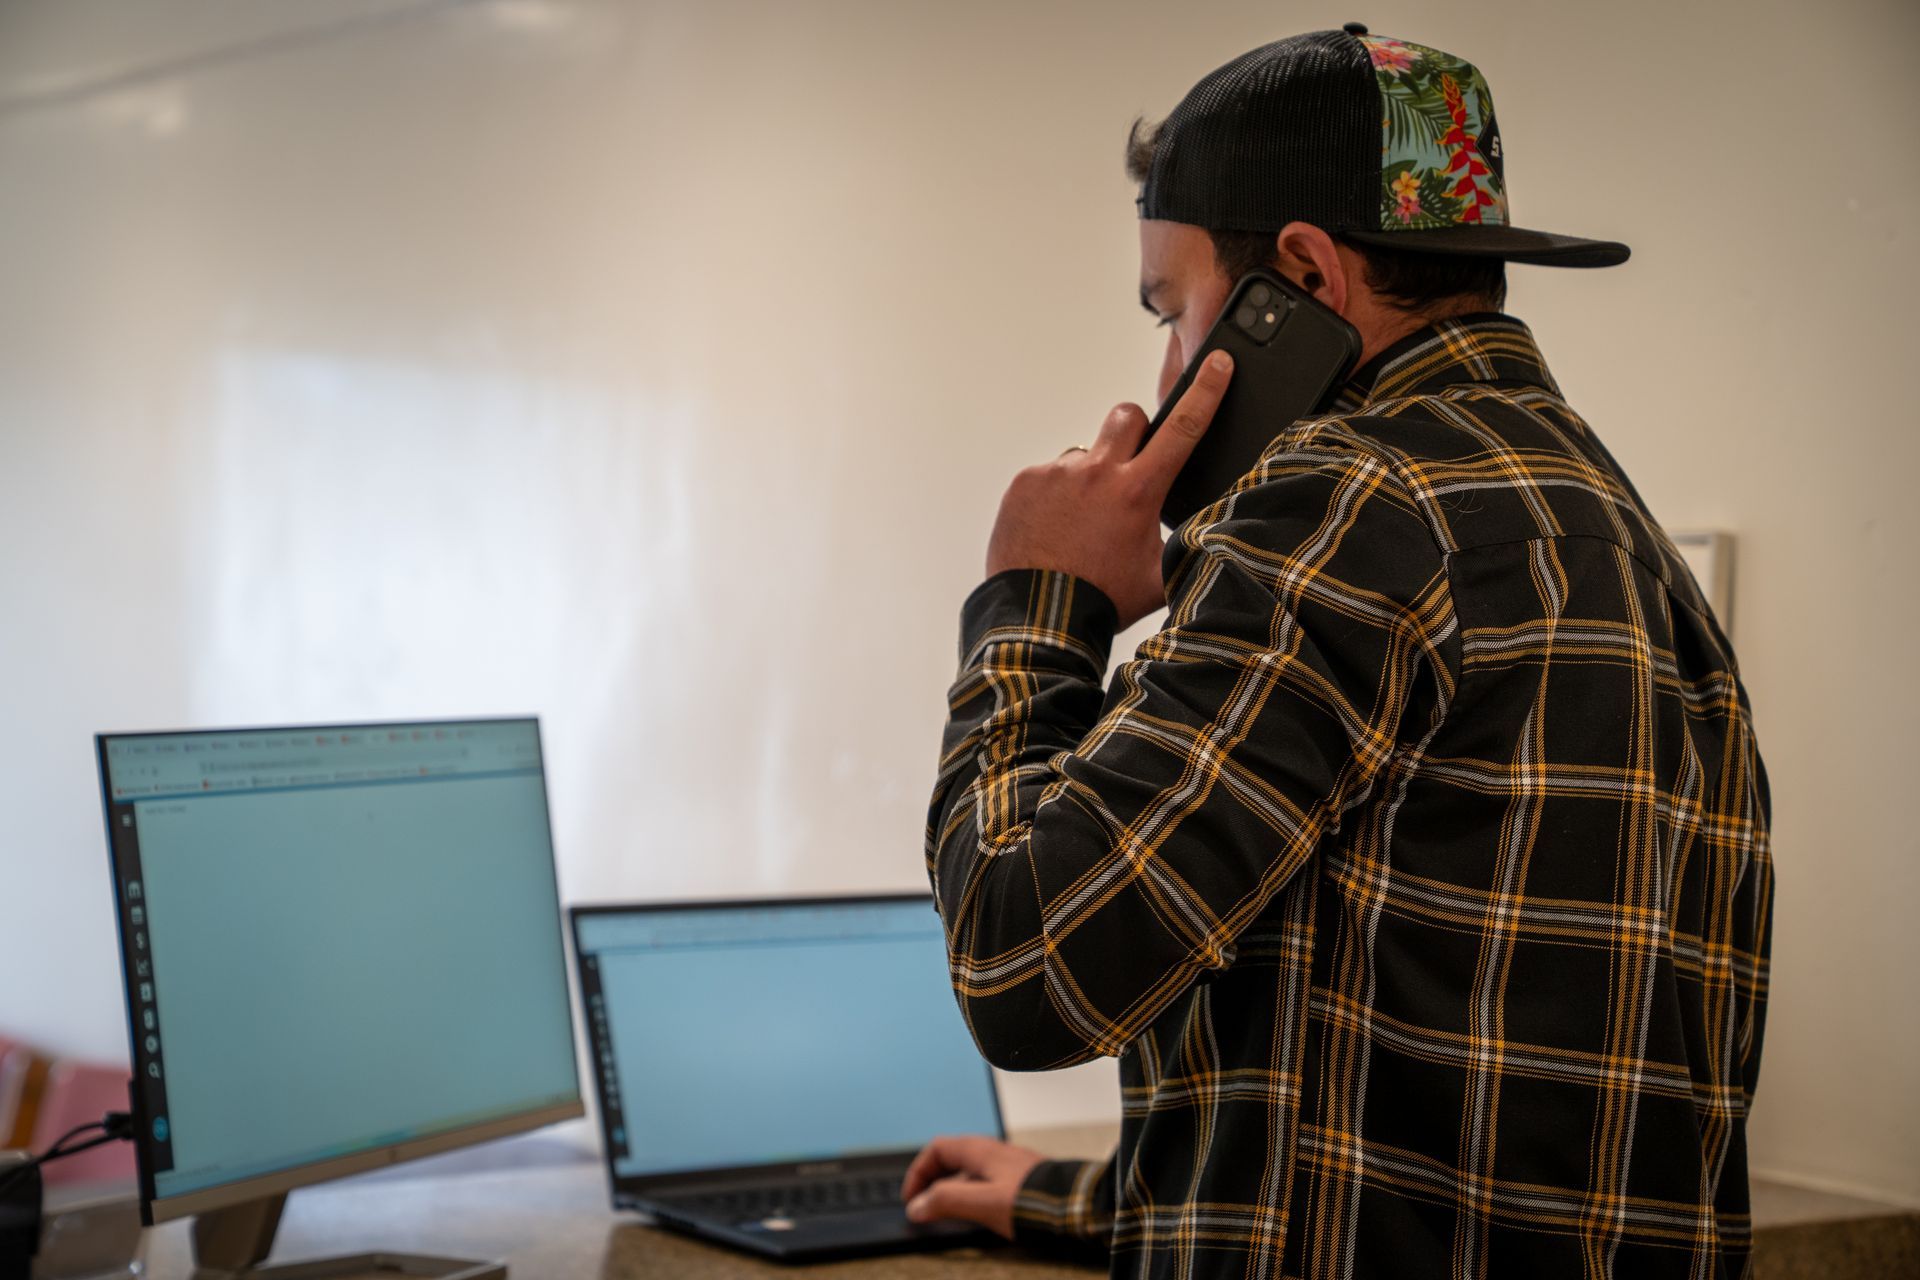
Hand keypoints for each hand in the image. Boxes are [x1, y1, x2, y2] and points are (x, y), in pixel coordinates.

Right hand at [899, 1134, 1046, 1239]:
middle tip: (923, 1206)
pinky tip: (975, 1214)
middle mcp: (991, 1151)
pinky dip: (970, 1195)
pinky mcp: (1019, 1180)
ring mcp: (1006, 1165)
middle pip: (951, 1159)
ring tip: (945, 1213)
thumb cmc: (1032, 1200)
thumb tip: (916, 1206)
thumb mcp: (981, 1202)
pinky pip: (984, 1182)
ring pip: (968, 1172)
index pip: (936, 1149)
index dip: (918, 1173)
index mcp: (979, 1150)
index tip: (911, 1198)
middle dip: (932, 1181)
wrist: (1074, 1204)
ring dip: (950, 1190)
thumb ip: (946, 1201)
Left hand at [985, 349, 1233, 628]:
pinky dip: (1057, 495)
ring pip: (1086, 455)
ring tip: (1082, 522)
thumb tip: (1212, 536)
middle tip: (1131, 467)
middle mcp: (1097, 472)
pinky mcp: (1025, 482)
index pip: (1183, 428)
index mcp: (1138, 491)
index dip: (1206, 391)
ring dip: (1091, 476)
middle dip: (1136, 431)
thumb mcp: (1160, 577)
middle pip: (1128, 416)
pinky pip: (1050, 475)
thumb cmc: (1101, 599)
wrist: (1039, 617)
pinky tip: (1056, 528)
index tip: (1217, 362)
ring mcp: (1057, 474)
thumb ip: (1188, 547)